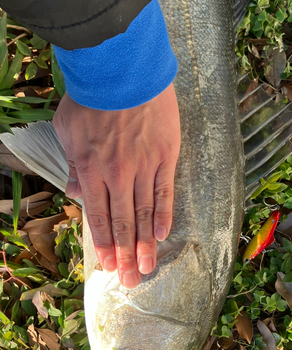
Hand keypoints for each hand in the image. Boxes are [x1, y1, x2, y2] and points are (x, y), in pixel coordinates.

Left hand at [53, 83, 179, 287]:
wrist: (121, 69)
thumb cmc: (91, 96)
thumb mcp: (68, 129)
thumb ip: (73, 166)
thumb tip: (75, 193)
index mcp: (91, 171)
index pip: (100, 217)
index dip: (104, 244)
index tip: (108, 266)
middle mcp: (118, 176)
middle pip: (123, 223)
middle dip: (125, 255)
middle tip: (129, 280)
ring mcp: (144, 167)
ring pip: (144, 213)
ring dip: (145, 244)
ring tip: (147, 268)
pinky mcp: (165, 155)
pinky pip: (165, 191)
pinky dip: (163, 214)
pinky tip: (162, 234)